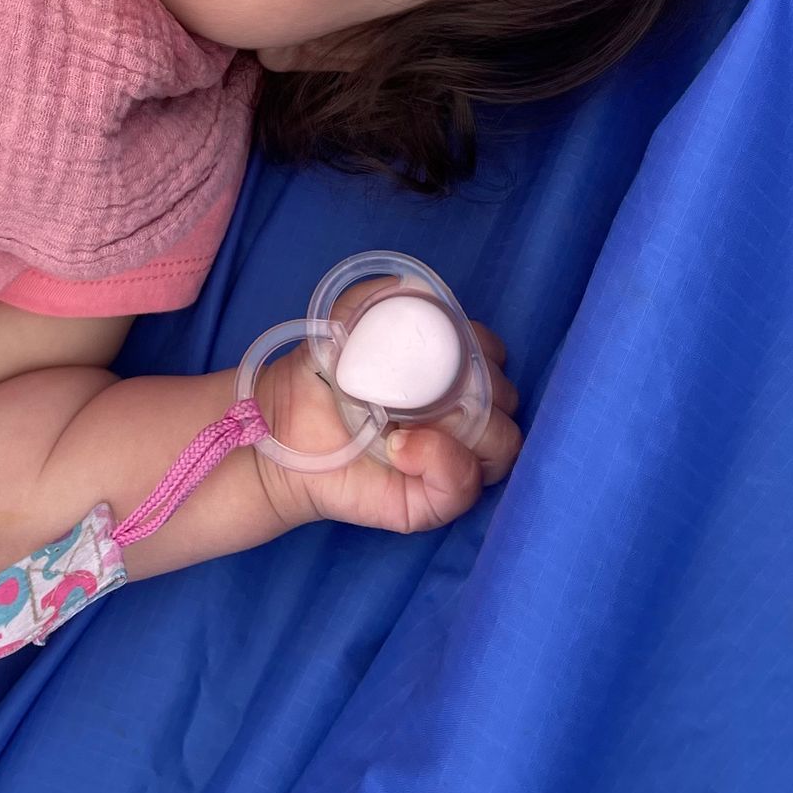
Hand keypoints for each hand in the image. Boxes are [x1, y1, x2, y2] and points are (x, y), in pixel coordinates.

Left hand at [251, 323, 520, 537]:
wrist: (283, 426)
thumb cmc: (322, 376)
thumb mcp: (348, 324)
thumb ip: (380, 299)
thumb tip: (418, 292)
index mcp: (455, 374)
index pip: (497, 359)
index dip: (479, 349)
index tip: (442, 346)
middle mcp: (463, 417)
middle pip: (509, 401)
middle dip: (477, 389)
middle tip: (418, 386)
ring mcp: (452, 460)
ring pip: (503, 445)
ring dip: (464, 426)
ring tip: (405, 420)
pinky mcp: (432, 500)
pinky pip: (466, 486)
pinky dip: (441, 459)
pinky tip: (399, 445)